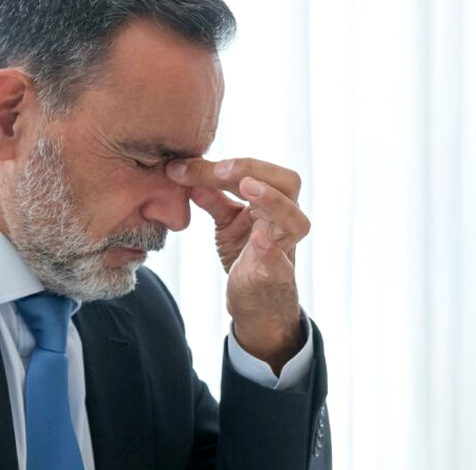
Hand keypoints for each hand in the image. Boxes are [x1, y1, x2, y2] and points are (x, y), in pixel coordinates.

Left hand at [166, 157, 311, 372]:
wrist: (255, 299)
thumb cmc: (245, 253)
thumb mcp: (225, 221)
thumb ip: (210, 197)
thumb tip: (181, 171)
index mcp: (273, 201)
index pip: (259, 172)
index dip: (231, 164)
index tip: (188, 166)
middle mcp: (284, 220)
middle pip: (288, 184)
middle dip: (257, 171)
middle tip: (222, 170)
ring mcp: (284, 248)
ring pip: (294, 221)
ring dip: (272, 201)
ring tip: (248, 187)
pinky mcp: (275, 276)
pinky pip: (281, 264)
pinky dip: (272, 251)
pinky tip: (258, 239)